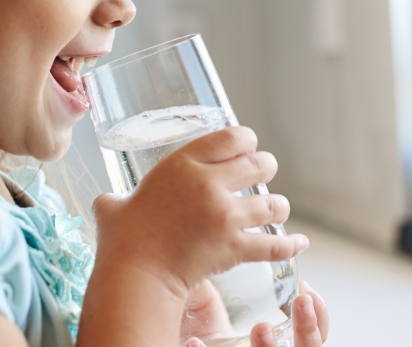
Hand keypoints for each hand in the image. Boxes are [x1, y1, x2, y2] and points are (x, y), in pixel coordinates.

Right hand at [92, 126, 308, 297]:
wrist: (136, 274)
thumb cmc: (122, 240)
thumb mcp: (114, 205)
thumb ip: (119, 197)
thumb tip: (111, 202)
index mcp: (183, 164)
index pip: (231, 137)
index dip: (246, 140)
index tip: (247, 146)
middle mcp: (210, 184)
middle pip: (259, 164)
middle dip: (266, 167)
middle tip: (264, 174)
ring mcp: (226, 216)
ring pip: (272, 203)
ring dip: (278, 205)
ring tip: (276, 208)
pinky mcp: (235, 247)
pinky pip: (274, 245)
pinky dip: (290, 245)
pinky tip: (299, 243)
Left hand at [183, 281, 329, 346]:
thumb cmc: (192, 345)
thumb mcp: (209, 324)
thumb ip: (212, 299)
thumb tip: (205, 256)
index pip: (313, 338)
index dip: (318, 316)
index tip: (307, 289)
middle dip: (308, 330)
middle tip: (300, 302)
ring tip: (260, 327)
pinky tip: (194, 343)